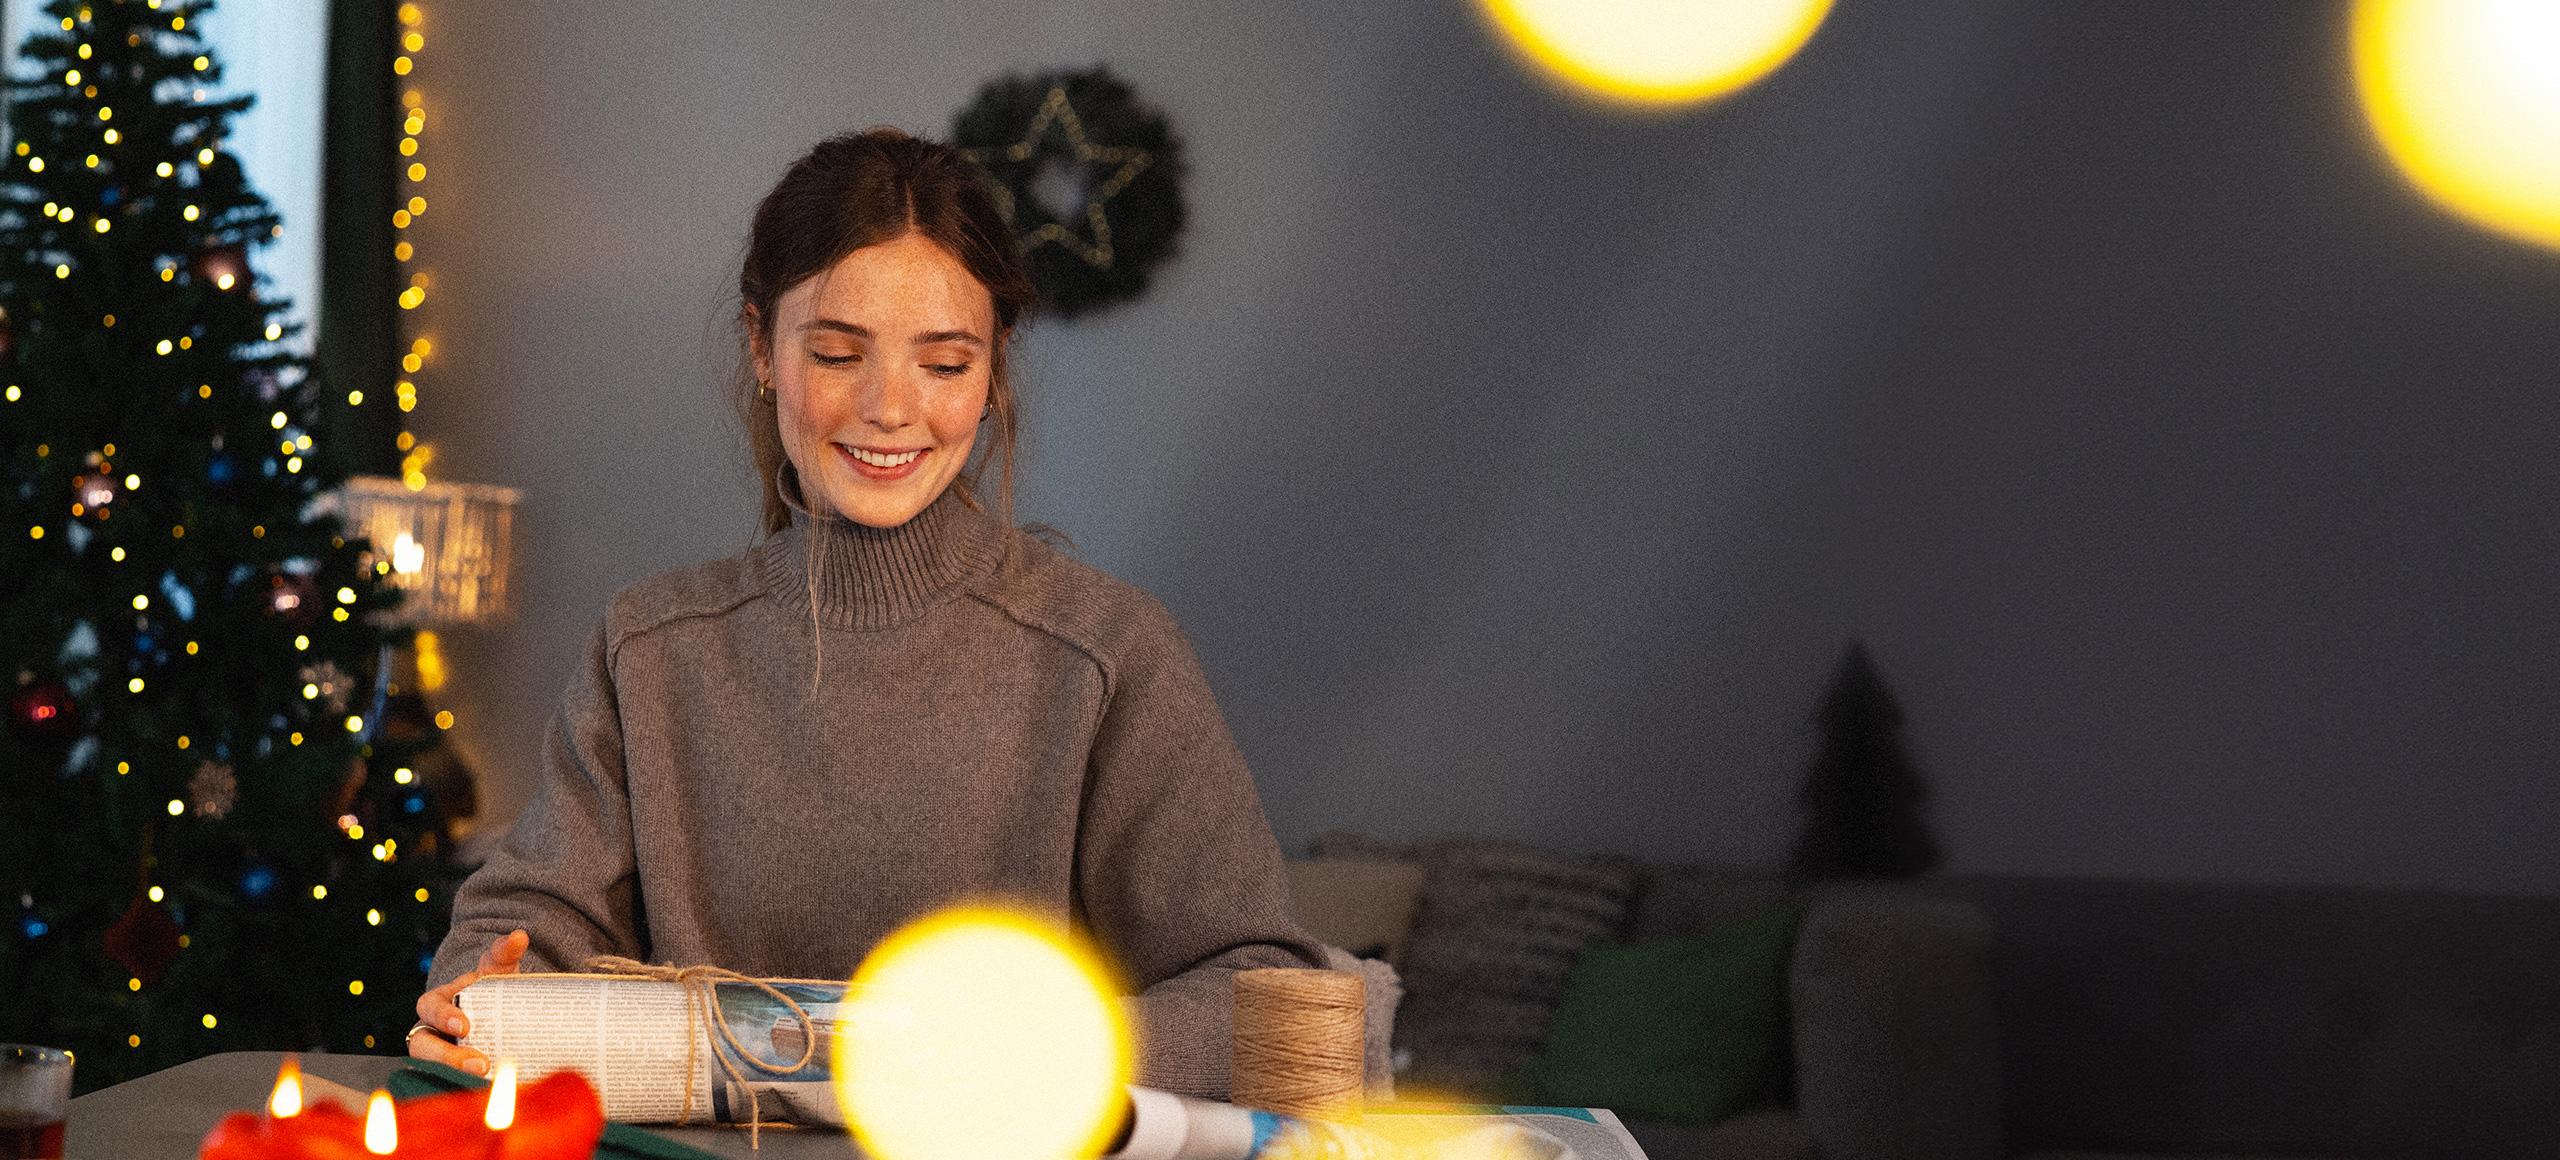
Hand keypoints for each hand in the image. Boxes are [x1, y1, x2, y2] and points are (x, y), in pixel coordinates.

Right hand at [408, 929, 527, 1075]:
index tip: (465, 1026)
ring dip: (454, 1074)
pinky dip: (462, 1086)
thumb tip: (520, 936)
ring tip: (484, 1079)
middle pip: (422, 1045)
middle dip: (447, 1055)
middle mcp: (431, 1029)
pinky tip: (486, 1091)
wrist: (498, 1010)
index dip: (443, 1016)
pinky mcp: (449, 1072)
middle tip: (479, 1063)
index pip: (430, 1007)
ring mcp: (438, 1053)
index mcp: (439, 1001)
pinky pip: (446, 1082)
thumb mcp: (497, 970)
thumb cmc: (492, 987)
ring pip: (430, 1068)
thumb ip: (504, 952)